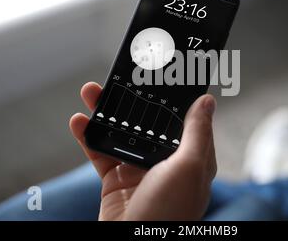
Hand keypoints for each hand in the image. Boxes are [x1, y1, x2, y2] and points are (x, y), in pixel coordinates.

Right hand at [69, 82, 216, 219]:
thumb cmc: (170, 213)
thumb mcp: (189, 167)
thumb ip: (197, 132)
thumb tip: (208, 100)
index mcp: (190, 158)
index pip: (184, 119)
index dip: (174, 97)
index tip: (163, 75)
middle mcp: (166, 162)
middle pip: (148, 122)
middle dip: (133, 99)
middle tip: (119, 78)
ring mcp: (139, 171)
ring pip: (122, 133)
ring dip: (106, 112)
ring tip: (91, 93)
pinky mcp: (116, 181)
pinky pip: (100, 153)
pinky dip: (88, 137)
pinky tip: (79, 121)